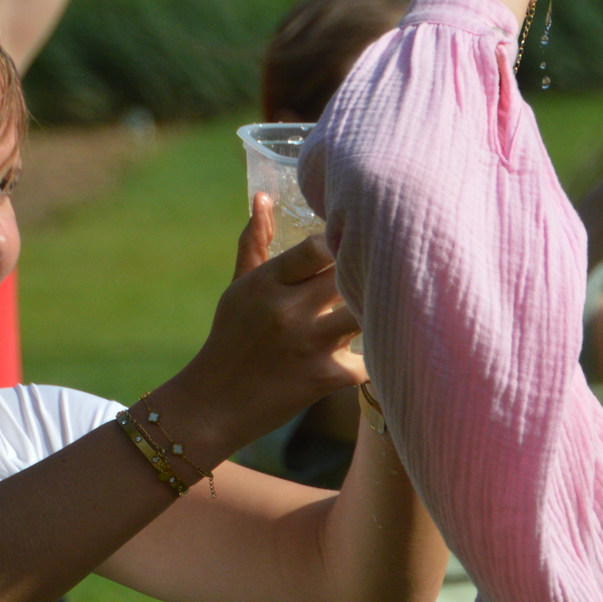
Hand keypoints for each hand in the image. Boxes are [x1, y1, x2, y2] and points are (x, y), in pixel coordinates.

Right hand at [159, 197, 364, 464]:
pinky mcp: (324, 377)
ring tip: (388, 307)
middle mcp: (287, 310)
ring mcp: (308, 344)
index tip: (354, 247)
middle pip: (349, 275)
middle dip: (368, 274)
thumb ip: (255, 243)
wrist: (214, 404)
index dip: (344, 244)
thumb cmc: (229, 340)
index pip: (318, 246)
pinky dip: (378, 358)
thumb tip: (263, 197)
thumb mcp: (238, 290)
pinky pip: (369, 360)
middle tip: (387, 272)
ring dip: (378, 311)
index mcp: (267, 283)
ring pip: (364, 313)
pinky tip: (381, 351)